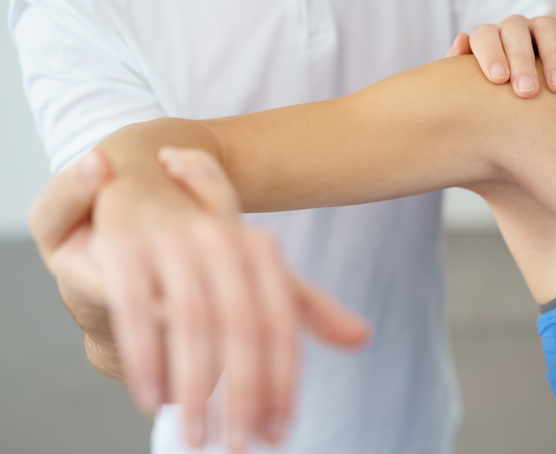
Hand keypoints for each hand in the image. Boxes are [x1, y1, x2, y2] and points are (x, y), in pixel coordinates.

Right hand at [28, 149, 369, 451]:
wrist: (139, 192)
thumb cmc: (205, 249)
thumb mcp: (256, 271)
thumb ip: (305, 306)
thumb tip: (363, 338)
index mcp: (258, 249)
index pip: (280, 324)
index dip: (282, 382)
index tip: (278, 433)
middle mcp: (222, 241)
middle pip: (243, 327)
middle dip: (242, 395)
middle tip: (238, 448)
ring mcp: (173, 242)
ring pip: (194, 324)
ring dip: (195, 389)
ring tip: (196, 438)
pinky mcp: (127, 250)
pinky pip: (137, 313)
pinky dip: (147, 361)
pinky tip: (152, 400)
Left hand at [446, 13, 555, 97]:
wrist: (528, 106)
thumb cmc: (495, 102)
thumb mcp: (475, 92)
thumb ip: (461, 70)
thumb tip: (460, 41)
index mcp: (488, 39)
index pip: (484, 35)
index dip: (490, 54)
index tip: (498, 79)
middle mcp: (513, 28)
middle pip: (515, 31)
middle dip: (522, 60)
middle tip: (527, 91)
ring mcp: (542, 26)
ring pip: (547, 27)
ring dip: (554, 56)